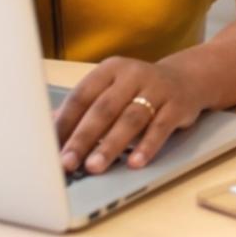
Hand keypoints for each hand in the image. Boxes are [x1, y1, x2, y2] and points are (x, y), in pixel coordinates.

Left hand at [53, 57, 206, 173]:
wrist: (186, 79)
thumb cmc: (139, 89)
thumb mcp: (111, 90)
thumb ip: (84, 108)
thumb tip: (48, 128)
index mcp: (109, 69)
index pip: (81, 96)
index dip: (64, 122)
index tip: (49, 146)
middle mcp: (132, 75)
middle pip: (103, 108)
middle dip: (83, 138)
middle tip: (67, 162)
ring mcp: (156, 89)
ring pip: (130, 119)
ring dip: (110, 145)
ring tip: (94, 167)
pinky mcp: (177, 105)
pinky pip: (160, 128)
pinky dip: (147, 146)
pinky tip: (135, 163)